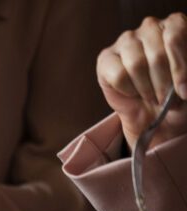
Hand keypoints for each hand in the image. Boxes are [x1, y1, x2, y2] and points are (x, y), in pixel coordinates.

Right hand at [97, 13, 186, 148]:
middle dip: (163, 84)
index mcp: (175, 24)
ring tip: (151, 96)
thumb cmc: (174, 93)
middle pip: (157, 55)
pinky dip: (128, 90)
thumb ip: (186, 75)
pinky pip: (118, 76)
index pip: (176, 38)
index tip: (184, 91)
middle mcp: (150, 26)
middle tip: (165, 100)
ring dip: (146, 89)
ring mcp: (126, 40)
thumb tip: (183, 85)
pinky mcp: (106, 58)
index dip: (180, 68)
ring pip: (136, 65)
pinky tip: (133, 91)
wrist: (152, 112)